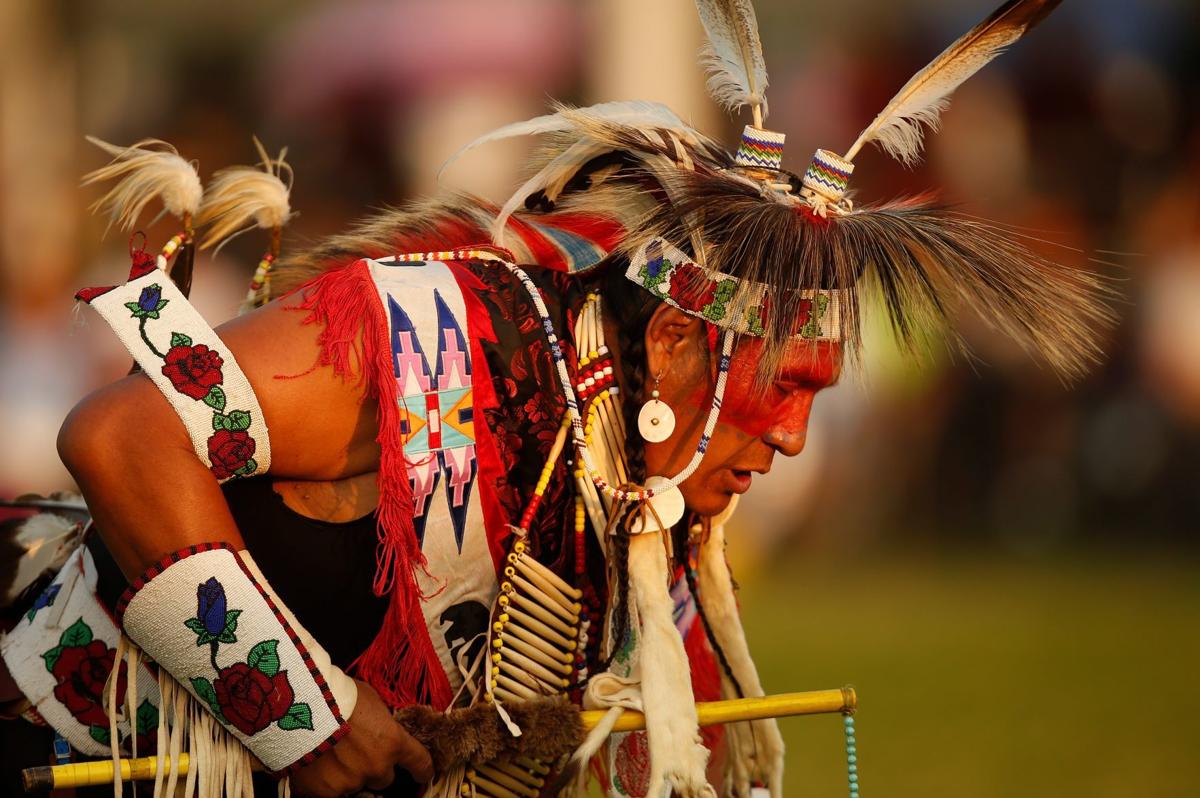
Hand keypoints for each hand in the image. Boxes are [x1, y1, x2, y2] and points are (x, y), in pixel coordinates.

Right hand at [290, 679, 433, 796]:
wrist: (302, 705)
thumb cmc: (336, 693)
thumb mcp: (370, 701)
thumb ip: (380, 722)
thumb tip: (381, 729)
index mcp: (393, 742)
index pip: (419, 762)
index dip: (423, 770)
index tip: (424, 775)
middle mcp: (377, 766)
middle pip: (384, 779)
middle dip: (374, 767)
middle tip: (355, 751)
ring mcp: (351, 782)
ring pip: (356, 785)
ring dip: (348, 774)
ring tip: (330, 753)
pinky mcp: (326, 792)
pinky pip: (330, 794)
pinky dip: (324, 784)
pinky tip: (315, 767)